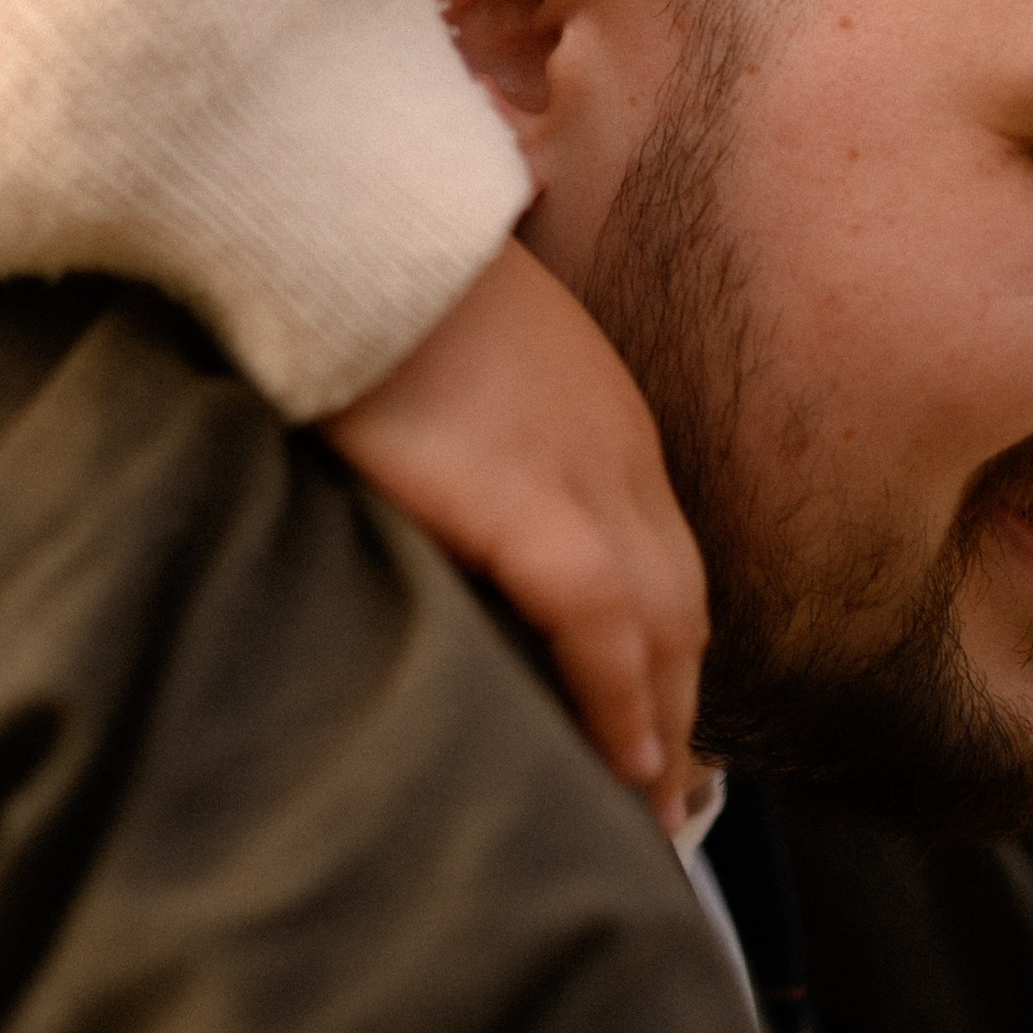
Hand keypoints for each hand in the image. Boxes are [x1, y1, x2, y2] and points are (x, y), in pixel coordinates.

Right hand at [323, 235, 707, 829]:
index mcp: (597, 416)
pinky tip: (621, 763)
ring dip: (666, 722)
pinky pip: (600, 628)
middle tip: (668, 796)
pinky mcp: (529, 505)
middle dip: (679, 699)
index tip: (653, 711)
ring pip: (663, 625)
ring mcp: (583, 475)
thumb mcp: (450, 354)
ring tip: (650, 810)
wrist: (352, 222)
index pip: (658, 552)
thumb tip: (440, 488)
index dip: (660, 640)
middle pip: (681, 600)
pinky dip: (621, 699)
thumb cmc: (372, 279)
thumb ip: (471, 423)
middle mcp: (616, 452)